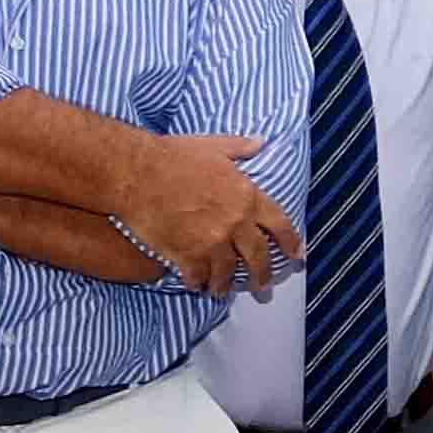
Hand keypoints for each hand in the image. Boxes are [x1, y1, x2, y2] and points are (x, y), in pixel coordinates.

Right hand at [123, 131, 304, 294]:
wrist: (136, 173)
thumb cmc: (172, 156)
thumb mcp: (212, 145)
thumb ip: (238, 147)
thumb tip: (260, 141)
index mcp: (247, 196)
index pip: (279, 223)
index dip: (290, 241)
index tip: (296, 255)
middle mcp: (236, 222)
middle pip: (258, 255)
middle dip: (262, 273)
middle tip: (264, 286)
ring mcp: (213, 241)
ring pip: (227, 271)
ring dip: (225, 283)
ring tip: (222, 290)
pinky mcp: (187, 254)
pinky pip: (198, 275)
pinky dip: (198, 282)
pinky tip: (196, 285)